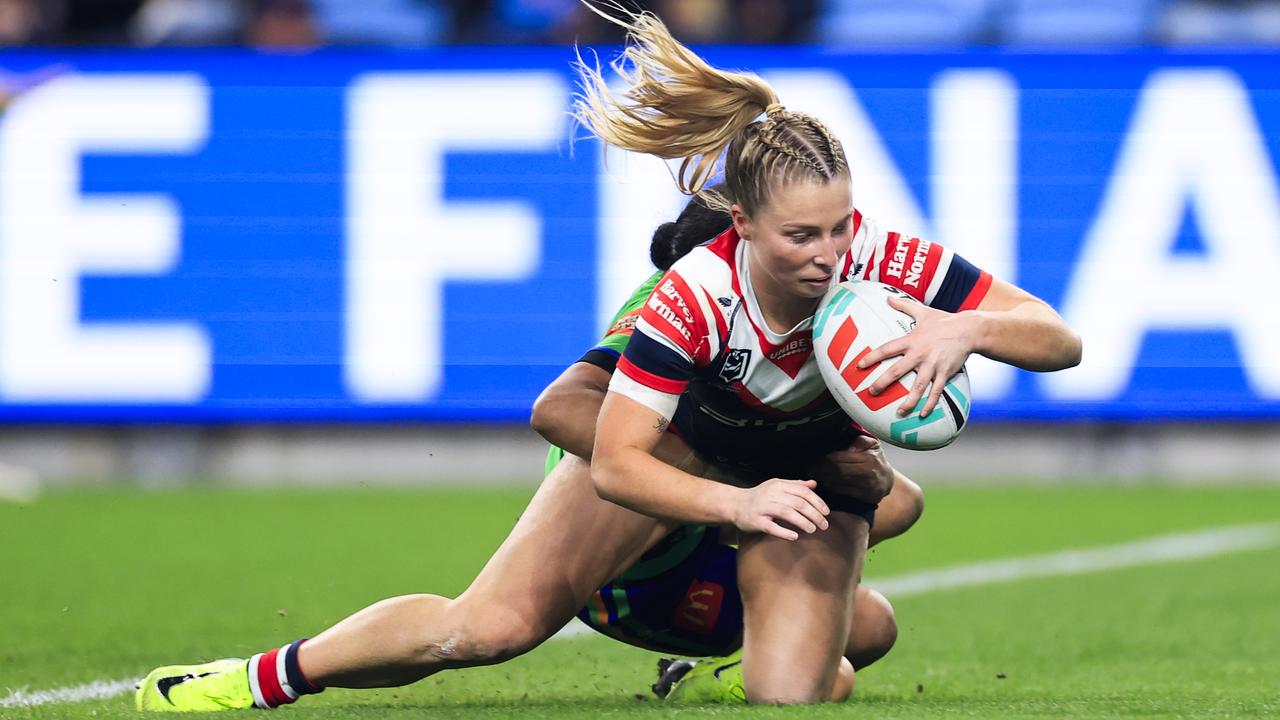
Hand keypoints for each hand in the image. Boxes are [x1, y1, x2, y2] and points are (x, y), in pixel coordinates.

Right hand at [731, 479, 830, 540]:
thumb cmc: (760, 496)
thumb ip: (795, 485)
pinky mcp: (755, 521)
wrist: (735, 504)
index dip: (817, 502)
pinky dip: (784, 532)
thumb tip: (814, 484)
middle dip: (814, 514)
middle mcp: (770, 494)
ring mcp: (762, 508)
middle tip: (824, 525)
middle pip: (797, 503)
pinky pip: (771, 527)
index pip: (802, 492)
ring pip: (786, 513)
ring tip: (813, 530)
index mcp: (778, 485)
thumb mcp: (777, 487)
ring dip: (803, 522)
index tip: (826, 512)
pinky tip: (795, 536)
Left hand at [812, 434, 893, 503]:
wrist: (887, 480)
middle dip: (822, 469)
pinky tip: (826, 482)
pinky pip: (845, 491)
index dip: (826, 459)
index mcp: (868, 458)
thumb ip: (861, 441)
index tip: (815, 459)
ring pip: (840, 481)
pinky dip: (833, 487)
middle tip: (810, 469)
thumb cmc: (875, 458)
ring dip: (825, 478)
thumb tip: (849, 448)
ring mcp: (867, 486)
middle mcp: (868, 472)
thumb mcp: (873, 444)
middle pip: (838, 470)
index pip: (841, 458)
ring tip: (815, 475)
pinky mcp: (865, 496)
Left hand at [857, 295, 975, 417]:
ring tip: (899, 412)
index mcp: (911, 340)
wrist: (969, 330)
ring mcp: (933, 365)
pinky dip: (930, 404)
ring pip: (918, 386)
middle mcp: (920, 354)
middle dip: (883, 382)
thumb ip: (903, 305)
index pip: (887, 349)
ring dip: (909, 401)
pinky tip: (923, 414)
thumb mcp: (922, 311)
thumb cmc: (944, 320)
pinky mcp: (945, 373)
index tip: (859, 365)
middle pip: (898, 370)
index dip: (872, 357)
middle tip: (871, 392)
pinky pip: (936, 391)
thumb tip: (887, 297)